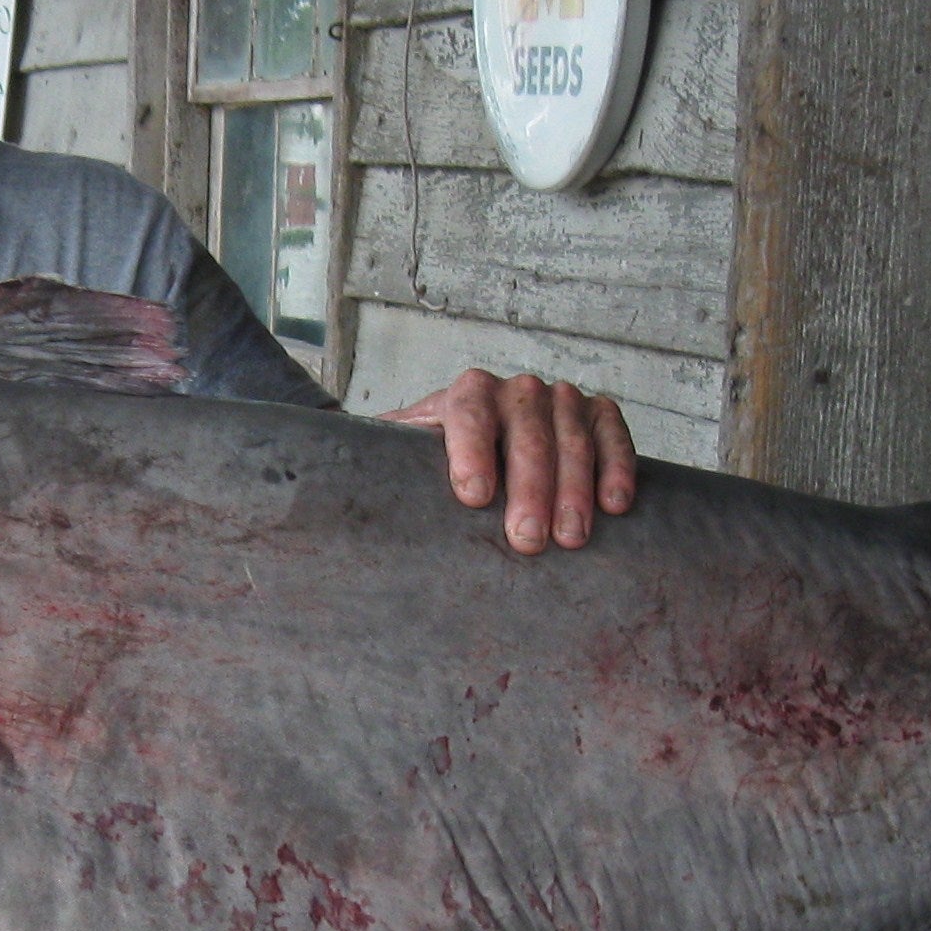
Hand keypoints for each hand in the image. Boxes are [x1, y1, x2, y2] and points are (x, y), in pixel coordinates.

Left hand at [383, 369, 636, 553]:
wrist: (474, 451)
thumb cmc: (434, 470)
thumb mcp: (400, 463)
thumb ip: (372, 468)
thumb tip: (312, 486)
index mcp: (462, 394)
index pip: (468, 410)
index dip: (471, 449)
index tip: (472, 496)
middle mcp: (513, 389)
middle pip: (526, 431)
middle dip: (529, 487)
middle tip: (528, 541)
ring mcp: (558, 398)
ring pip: (572, 435)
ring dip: (574, 487)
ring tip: (572, 538)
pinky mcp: (595, 415)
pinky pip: (613, 433)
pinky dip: (618, 465)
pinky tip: (616, 504)